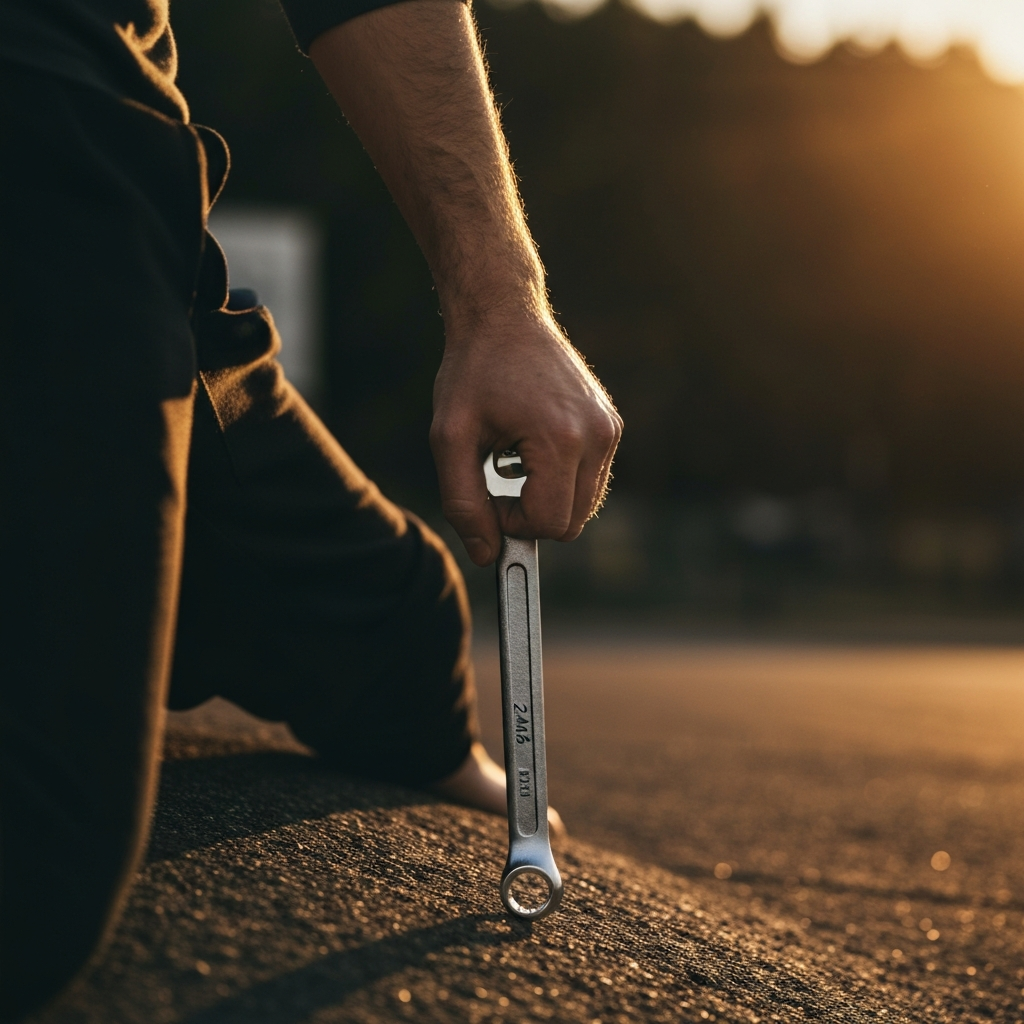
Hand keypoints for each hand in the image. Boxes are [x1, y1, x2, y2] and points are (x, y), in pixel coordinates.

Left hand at [430, 311, 621, 565]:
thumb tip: (486, 555)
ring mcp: (608, 430)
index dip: (511, 524)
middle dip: (529, 515)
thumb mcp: (449, 439)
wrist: (504, 316)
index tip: (487, 496)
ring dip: (546, 499)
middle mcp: (596, 436)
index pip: (547, 523)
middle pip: (571, 524)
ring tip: (515, 460)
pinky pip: (591, 482)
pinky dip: (561, 481)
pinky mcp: (611, 425)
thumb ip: (463, 503)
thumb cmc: (473, 372)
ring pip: (584, 507)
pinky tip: (534, 448)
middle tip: (497, 481)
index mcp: (560, 439)